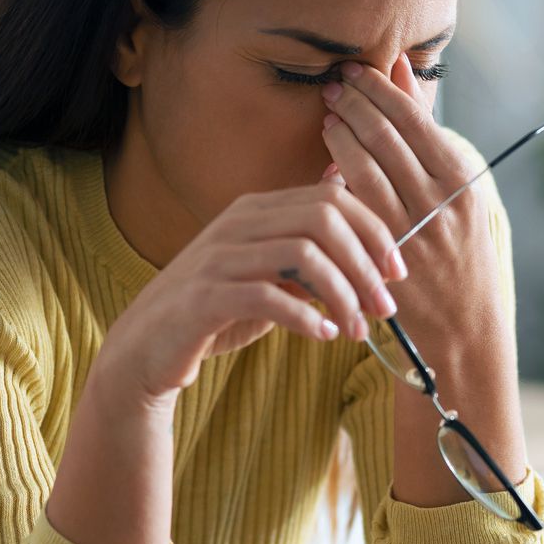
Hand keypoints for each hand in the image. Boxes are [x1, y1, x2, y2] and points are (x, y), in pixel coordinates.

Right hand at [95, 178, 407, 403]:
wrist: (147, 348)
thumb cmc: (217, 309)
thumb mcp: (267, 270)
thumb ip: (304, 242)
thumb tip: (347, 196)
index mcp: (256, 210)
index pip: (330, 199)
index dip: (373, 231)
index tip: (396, 272)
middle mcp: (238, 224)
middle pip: (322, 220)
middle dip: (365, 263)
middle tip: (386, 306)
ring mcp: (218, 258)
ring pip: (302, 255)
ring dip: (342, 294)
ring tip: (357, 328)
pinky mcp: (203, 298)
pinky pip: (266, 297)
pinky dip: (304, 317)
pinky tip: (322, 336)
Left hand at [318, 52, 503, 351]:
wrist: (465, 322)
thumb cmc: (460, 245)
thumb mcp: (458, 183)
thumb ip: (426, 128)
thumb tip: (400, 67)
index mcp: (461, 176)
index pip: (412, 116)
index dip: (376, 87)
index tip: (353, 71)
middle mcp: (440, 200)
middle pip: (385, 135)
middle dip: (353, 103)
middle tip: (332, 85)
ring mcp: (412, 227)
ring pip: (364, 166)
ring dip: (340, 134)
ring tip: (328, 115)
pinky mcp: (385, 251)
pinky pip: (353, 203)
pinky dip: (335, 176)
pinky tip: (325, 161)